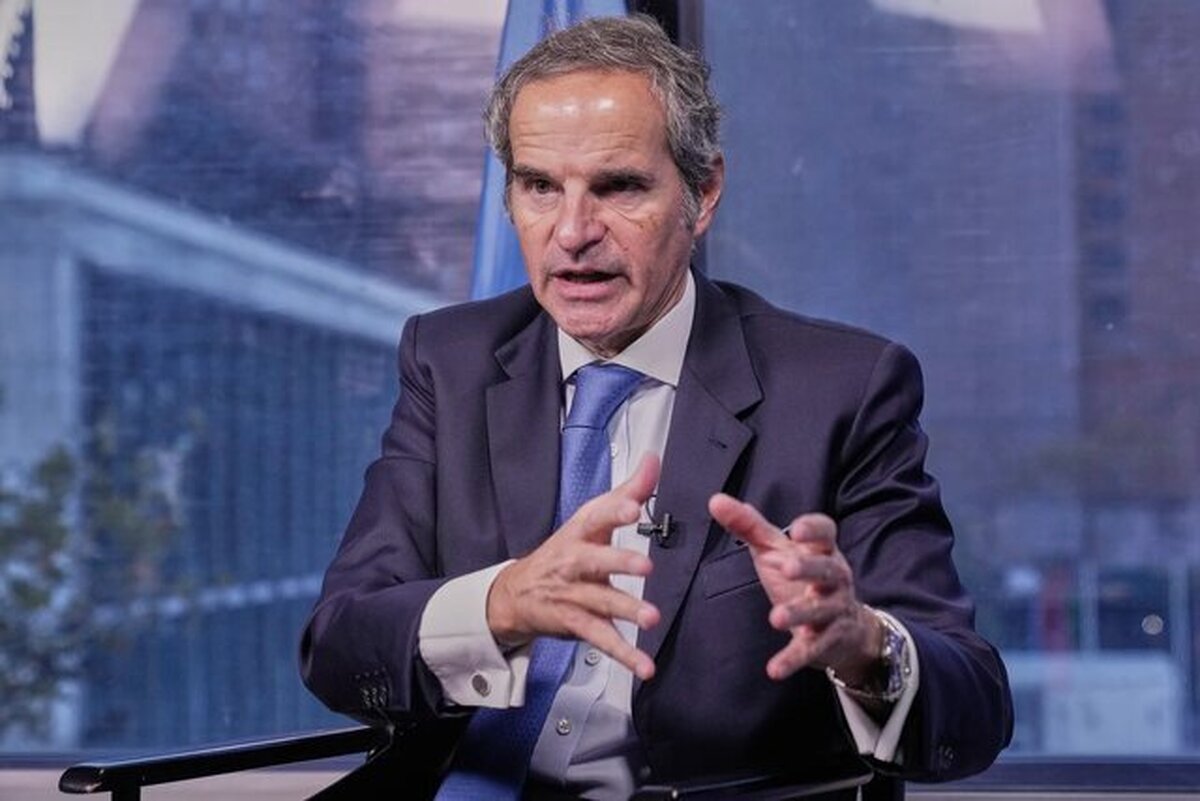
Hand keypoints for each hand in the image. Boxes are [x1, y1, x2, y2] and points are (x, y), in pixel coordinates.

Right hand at [487, 454, 662, 679]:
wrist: (517, 593)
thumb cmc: (565, 550)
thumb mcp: (592, 518)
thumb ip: (629, 491)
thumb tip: (653, 460)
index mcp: (580, 532)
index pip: (596, 516)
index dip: (614, 511)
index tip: (632, 507)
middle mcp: (574, 562)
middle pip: (595, 561)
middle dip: (618, 563)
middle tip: (645, 568)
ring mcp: (573, 595)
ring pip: (601, 603)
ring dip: (626, 611)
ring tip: (651, 619)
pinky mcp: (575, 623)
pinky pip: (602, 640)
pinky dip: (625, 655)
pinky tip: (645, 666)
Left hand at [707, 494, 881, 682]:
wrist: (846, 628)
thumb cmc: (802, 579)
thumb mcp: (776, 550)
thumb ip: (748, 526)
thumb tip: (715, 500)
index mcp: (821, 551)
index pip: (826, 533)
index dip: (814, 530)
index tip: (797, 529)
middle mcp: (833, 578)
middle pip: (826, 570)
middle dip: (807, 569)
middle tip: (786, 568)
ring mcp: (832, 610)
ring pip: (820, 611)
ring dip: (799, 613)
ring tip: (776, 618)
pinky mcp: (826, 642)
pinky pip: (811, 650)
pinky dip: (793, 660)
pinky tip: (775, 669)